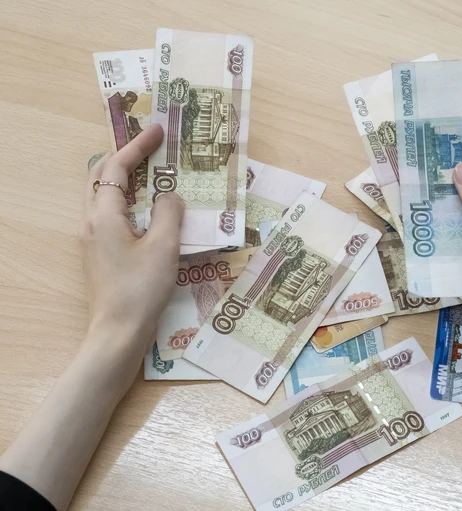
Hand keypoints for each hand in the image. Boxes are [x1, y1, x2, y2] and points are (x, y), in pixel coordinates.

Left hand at [81, 124, 183, 381]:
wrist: (118, 332)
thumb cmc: (141, 289)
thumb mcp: (164, 248)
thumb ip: (170, 214)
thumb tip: (172, 196)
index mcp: (104, 215)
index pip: (117, 167)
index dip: (138, 146)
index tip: (159, 131)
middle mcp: (92, 221)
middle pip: (100, 175)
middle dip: (125, 156)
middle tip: (153, 146)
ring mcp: (93, 238)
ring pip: (103, 194)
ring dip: (125, 177)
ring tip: (153, 171)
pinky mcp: (101, 253)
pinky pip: (111, 213)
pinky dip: (127, 199)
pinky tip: (149, 209)